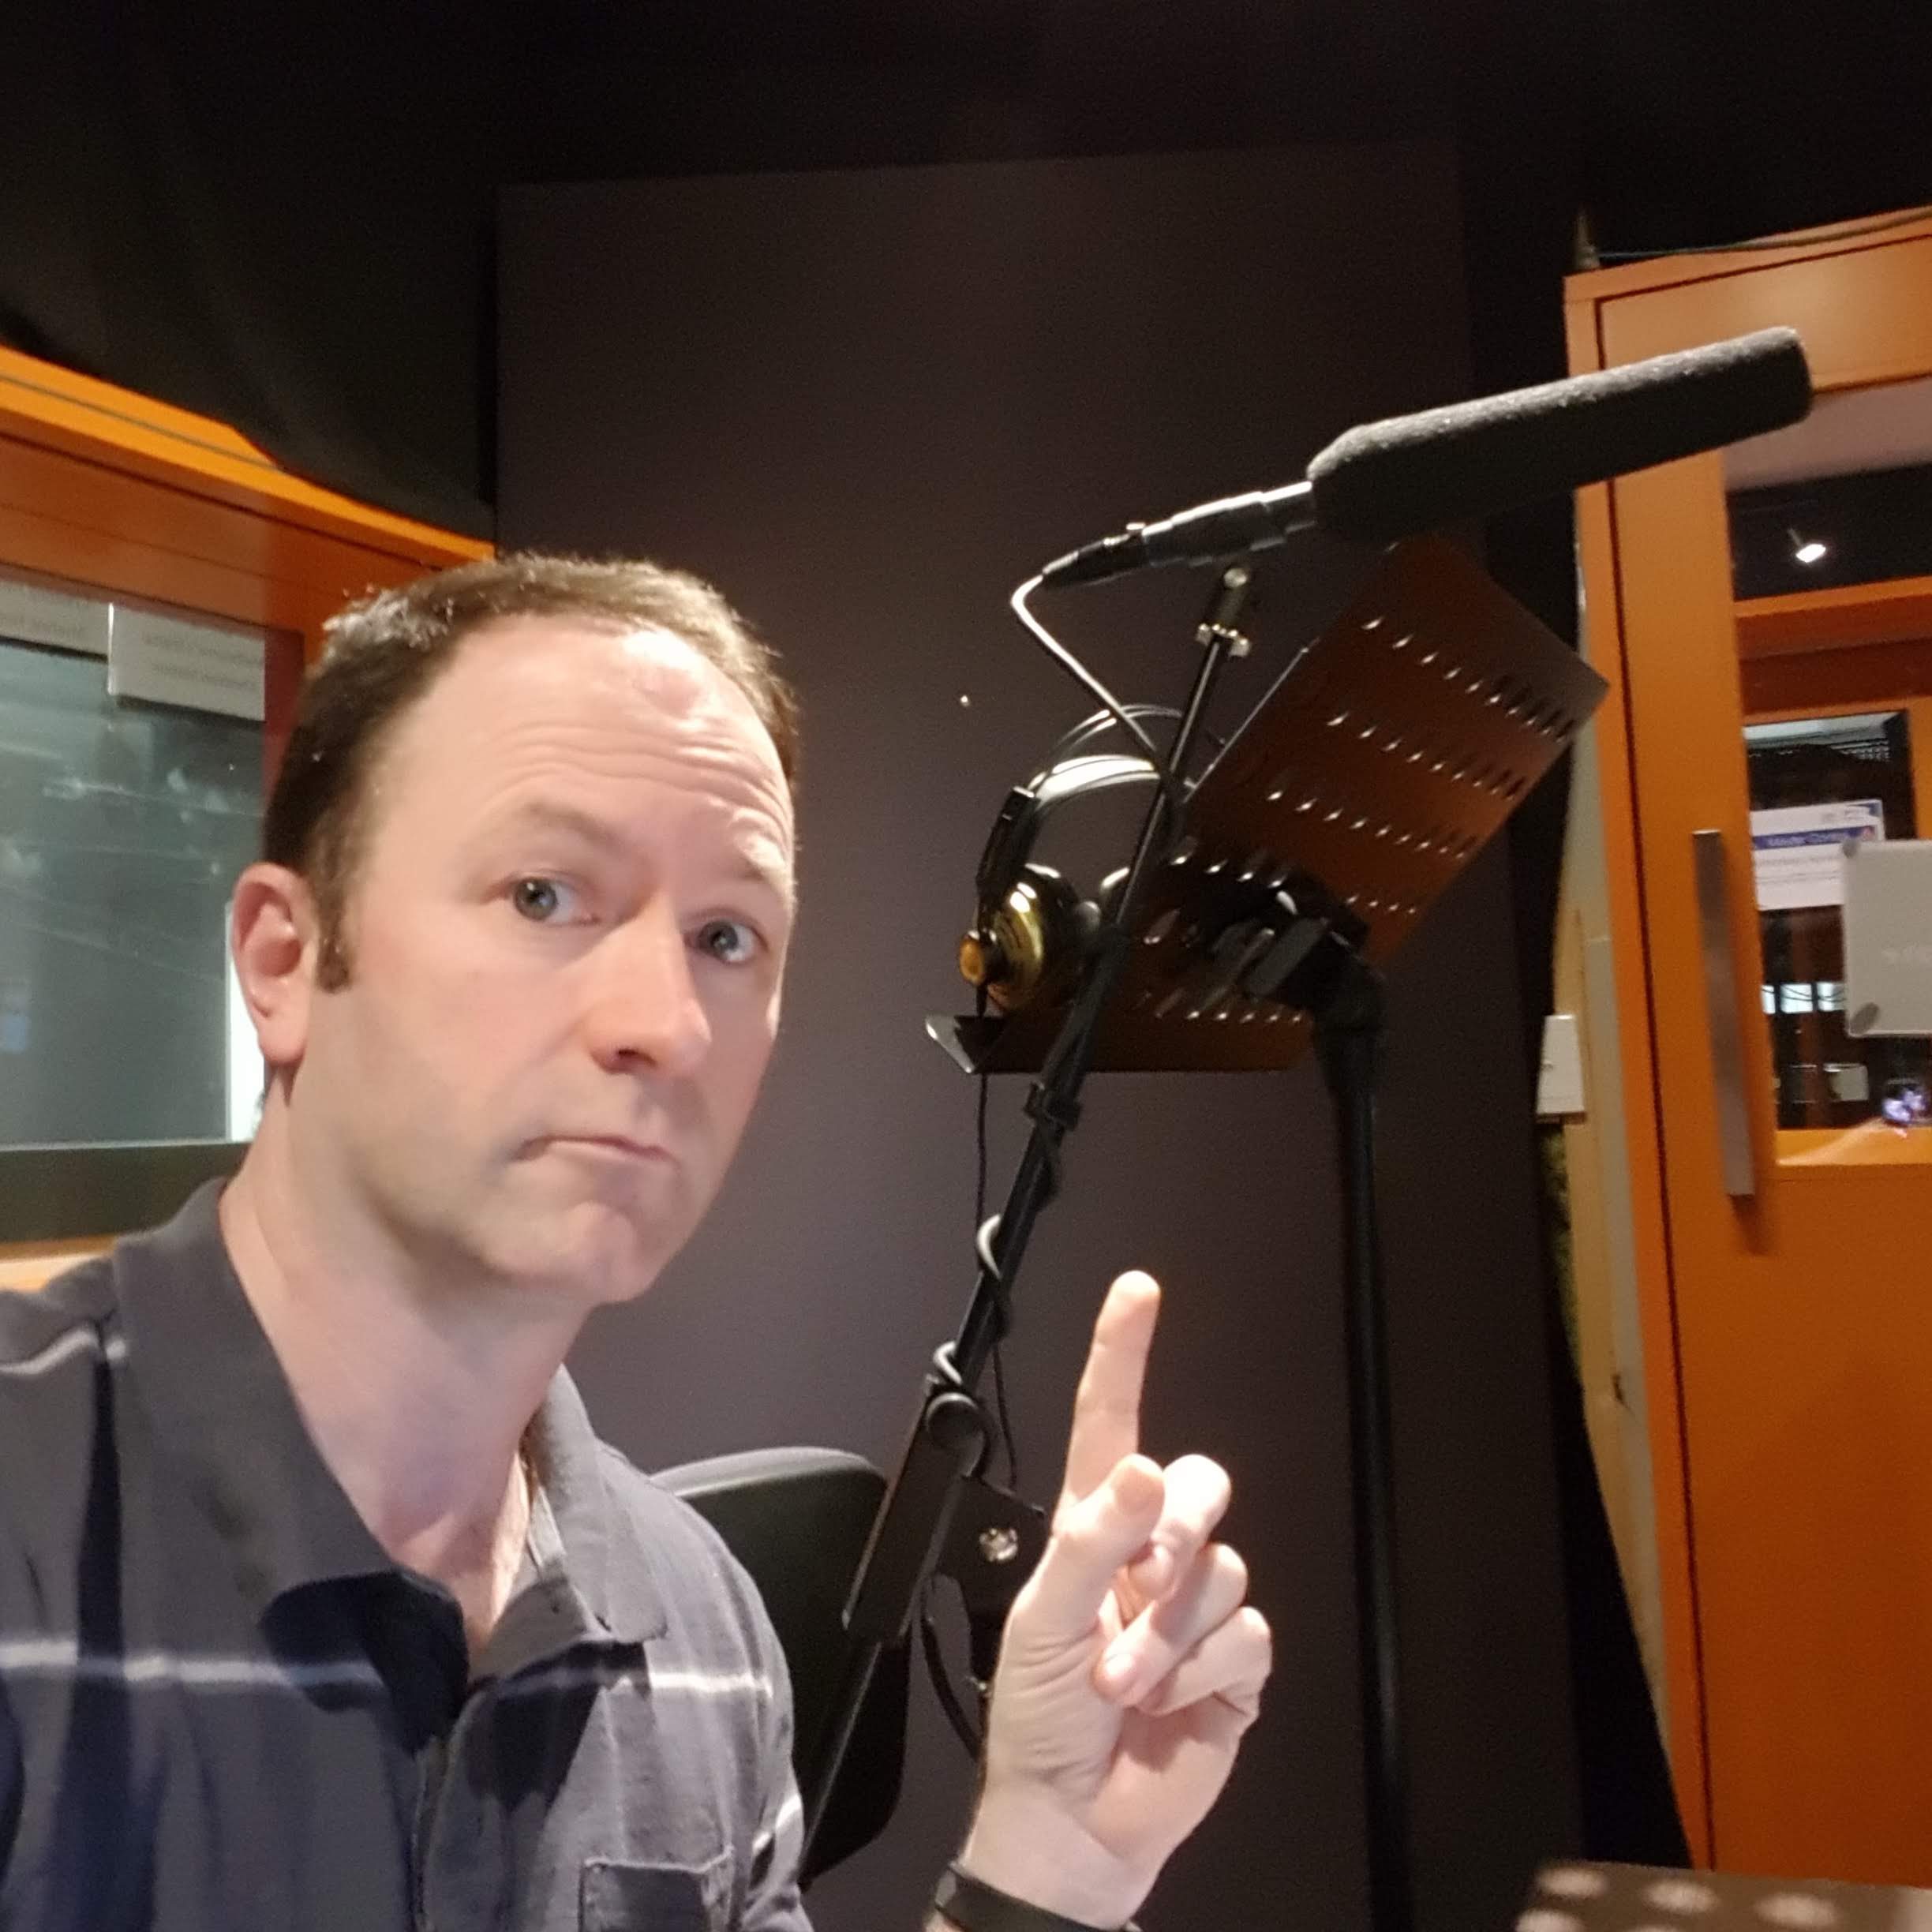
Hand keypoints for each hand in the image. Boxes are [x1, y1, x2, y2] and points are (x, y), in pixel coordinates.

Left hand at [956, 1271, 1271, 1926]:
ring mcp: (1194, 1610)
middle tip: (1141, 1578)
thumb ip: (1093, 1541)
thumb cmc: (1038, 1718)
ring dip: (1170, 1634)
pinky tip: (1169, 1705)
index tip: (1138, 1290)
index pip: (1111, 1423)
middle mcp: (1147, 1556)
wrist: (1074, 1825)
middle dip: (1179, 1527)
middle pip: (1201, 1486)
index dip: (1124, 1354)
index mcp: (1090, 1529)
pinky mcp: (1234, 1667)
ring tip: (1126, 1683)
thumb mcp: (1043, 1623)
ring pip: (1223, 1570)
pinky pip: (1246, 1636)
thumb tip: (1147, 1468)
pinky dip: (1203, 1674)